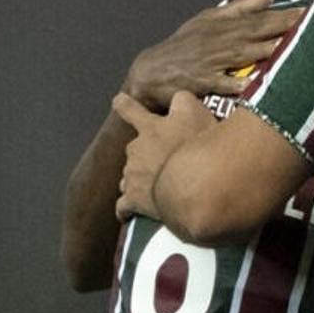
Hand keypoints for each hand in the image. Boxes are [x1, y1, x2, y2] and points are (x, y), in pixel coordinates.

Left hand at [110, 90, 195, 221]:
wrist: (190, 186)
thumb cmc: (195, 148)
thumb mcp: (196, 113)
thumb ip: (184, 102)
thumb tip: (178, 97)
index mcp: (150, 128)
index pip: (131, 109)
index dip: (125, 104)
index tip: (118, 100)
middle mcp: (137, 150)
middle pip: (133, 148)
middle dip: (142, 153)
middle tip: (159, 160)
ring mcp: (133, 177)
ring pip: (129, 176)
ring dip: (137, 180)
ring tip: (153, 189)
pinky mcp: (134, 201)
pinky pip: (125, 206)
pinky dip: (126, 210)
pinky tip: (129, 215)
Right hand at [127, 0, 301, 107]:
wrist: (150, 71)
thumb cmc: (185, 45)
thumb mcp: (208, 21)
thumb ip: (240, 9)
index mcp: (224, 25)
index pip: (260, 19)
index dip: (284, 15)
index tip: (310, 11)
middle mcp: (220, 40)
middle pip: (256, 33)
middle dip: (283, 28)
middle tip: (310, 24)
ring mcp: (211, 61)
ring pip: (244, 54)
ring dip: (267, 51)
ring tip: (292, 49)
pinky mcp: (201, 81)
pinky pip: (222, 83)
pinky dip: (237, 84)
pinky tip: (255, 84)